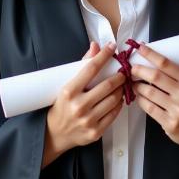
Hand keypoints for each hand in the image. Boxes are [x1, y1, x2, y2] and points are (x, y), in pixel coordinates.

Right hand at [43, 42, 124, 166]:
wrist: (55, 133)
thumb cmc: (62, 105)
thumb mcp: (67, 84)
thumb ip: (83, 64)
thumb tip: (95, 46)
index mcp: (69, 91)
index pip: (91, 68)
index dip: (103, 56)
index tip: (111, 47)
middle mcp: (78, 106)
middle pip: (107, 85)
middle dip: (119, 76)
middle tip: (123, 72)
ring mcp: (88, 120)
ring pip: (113, 100)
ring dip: (121, 89)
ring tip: (121, 85)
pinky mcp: (95, 132)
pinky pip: (114, 114)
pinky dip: (119, 104)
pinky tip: (118, 98)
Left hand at [131, 44, 178, 164]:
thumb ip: (173, 76)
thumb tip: (149, 62)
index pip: (166, 64)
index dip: (150, 55)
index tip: (140, 48)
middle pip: (155, 76)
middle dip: (139, 70)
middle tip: (131, 69)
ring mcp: (178, 109)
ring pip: (149, 92)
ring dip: (137, 86)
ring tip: (134, 84)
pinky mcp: (170, 123)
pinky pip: (149, 107)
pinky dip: (140, 100)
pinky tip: (138, 97)